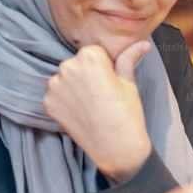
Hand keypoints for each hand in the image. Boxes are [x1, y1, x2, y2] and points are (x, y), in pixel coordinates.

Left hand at [43, 41, 152, 182]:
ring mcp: (55, 86)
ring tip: (91, 105)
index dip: (104, 67)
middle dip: (87, 75)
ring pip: (65, 79)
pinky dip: (65, 102)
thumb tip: (144, 44)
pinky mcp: (48, 102)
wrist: (116, 148)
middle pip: (77, 64)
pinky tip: (81, 113)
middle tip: (102, 96)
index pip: (93, 53)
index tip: (110, 82)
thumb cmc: (127, 114)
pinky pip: (56, 95)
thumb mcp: (129, 82)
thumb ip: (129, 58)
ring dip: (75, 87)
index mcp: (90, 57)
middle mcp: (68, 67)